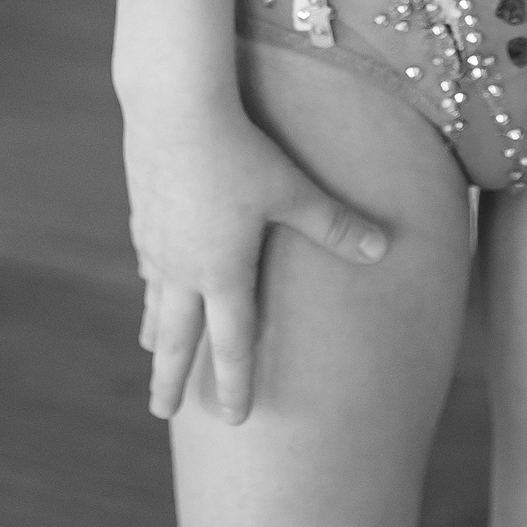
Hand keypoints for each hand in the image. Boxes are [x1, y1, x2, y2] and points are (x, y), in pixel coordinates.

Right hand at [124, 97, 385, 422]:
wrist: (173, 105)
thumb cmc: (239, 149)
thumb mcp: (292, 188)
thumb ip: (335, 224)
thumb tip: (384, 247)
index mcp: (222, 273)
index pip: (232, 344)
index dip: (234, 384)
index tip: (233, 420)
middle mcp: (183, 268)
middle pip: (176, 337)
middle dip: (170, 378)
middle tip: (160, 412)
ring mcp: (157, 242)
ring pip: (155, 299)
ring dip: (155, 331)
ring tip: (150, 351)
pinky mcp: (142, 212)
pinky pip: (147, 257)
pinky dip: (149, 277)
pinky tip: (149, 274)